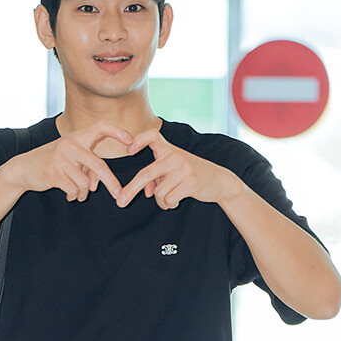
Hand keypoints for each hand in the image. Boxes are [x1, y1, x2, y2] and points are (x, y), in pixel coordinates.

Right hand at [4, 120, 133, 201]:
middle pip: (99, 165)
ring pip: (85, 183)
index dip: (117, 131)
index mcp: (77, 136)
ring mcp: (61, 158)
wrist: (24, 168)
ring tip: (77, 192)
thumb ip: (86, 167)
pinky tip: (68, 193)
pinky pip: (74, 189)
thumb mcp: (71, 159)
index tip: (132, 141)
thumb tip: (96, 185)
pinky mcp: (53, 172)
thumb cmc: (53, 162)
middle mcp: (70, 144)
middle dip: (111, 183)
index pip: (100, 126)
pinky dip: (74, 195)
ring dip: (84, 192)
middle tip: (119, 195)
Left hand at [116, 128, 242, 209]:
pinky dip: (169, 205)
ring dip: (161, 201)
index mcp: (169, 149)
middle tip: (121, 202)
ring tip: (170, 198)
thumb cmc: (191, 175)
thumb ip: (157, 178)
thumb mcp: (173, 171)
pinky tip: (176, 202)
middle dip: (131, 189)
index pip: (152, 136)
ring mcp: (183, 169)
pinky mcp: (190, 183)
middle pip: (146, 174)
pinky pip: (169, 199)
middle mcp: (175, 157)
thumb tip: (145, 192)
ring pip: (158, 193)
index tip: (128, 151)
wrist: (220, 181)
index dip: (138, 141)